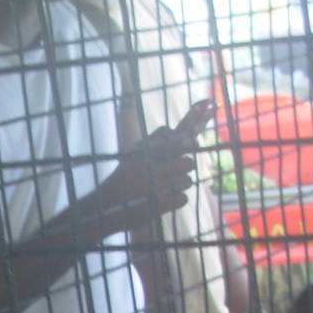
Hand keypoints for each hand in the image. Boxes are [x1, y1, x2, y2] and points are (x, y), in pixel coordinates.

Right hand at [88, 99, 213, 240]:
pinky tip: (161, 201)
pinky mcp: (158, 205)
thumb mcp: (135, 155)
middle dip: (184, 166)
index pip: (172, 134)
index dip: (192, 122)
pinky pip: (183, 198)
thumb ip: (161, 145)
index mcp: (144, 151)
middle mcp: (149, 165)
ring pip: (187, 180)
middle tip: (170, 171)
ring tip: (161, 187)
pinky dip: (175, 200)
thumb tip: (191, 135)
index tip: (208, 105)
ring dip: (179, 184)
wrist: (104, 207)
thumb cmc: (125, 178)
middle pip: (188, 161)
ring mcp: (154, 185)